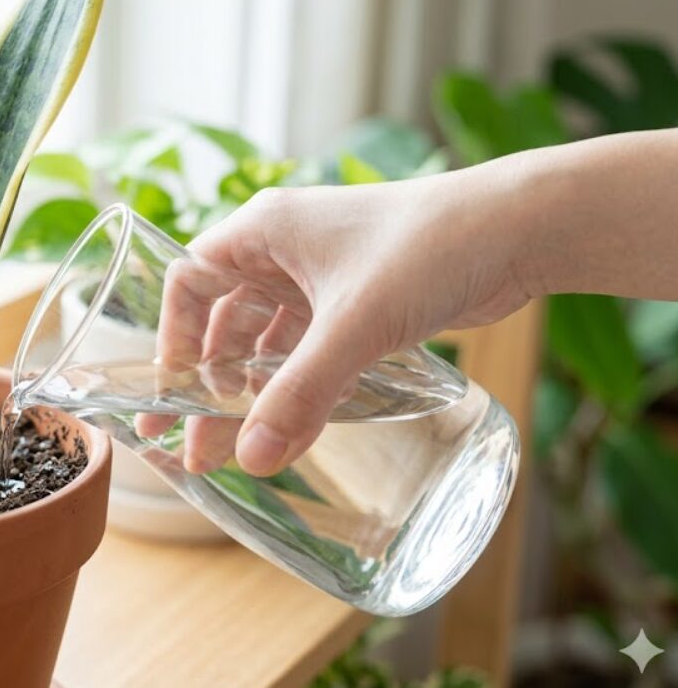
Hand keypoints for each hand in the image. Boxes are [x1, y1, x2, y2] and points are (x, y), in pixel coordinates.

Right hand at [139, 173, 533, 476]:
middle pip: (224, 322)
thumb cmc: (429, 247)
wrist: (518, 230)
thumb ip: (301, 393)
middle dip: (209, 385)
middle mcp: (285, 250)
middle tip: (193, 444)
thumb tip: (254, 457)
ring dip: (253, 392)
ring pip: (268, 341)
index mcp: (264, 230)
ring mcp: (323, 276)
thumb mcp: (354, 324)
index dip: (172, 339)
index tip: (169, 395)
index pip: (188, 282)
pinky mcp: (359, 301)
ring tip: (240, 449)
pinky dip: (299, 385)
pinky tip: (296, 425)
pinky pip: (311, 350)